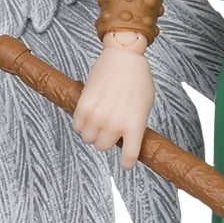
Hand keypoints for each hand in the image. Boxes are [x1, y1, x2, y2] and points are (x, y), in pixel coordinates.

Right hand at [74, 42, 154, 170]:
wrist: (124, 57)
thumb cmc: (138, 80)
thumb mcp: (145, 106)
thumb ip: (136, 126)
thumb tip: (126, 142)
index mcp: (135, 125)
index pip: (129, 156)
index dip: (126, 163)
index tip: (125, 165)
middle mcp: (116, 124)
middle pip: (103, 147)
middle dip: (106, 140)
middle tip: (110, 128)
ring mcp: (99, 116)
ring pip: (88, 139)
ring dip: (93, 132)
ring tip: (100, 118)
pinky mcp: (83, 107)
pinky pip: (77, 126)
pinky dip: (82, 123)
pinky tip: (90, 112)